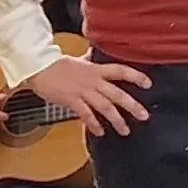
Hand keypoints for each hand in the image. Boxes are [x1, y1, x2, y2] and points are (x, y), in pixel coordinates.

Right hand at [27, 55, 153, 134]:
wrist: (39, 67)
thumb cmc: (56, 64)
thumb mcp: (77, 60)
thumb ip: (88, 60)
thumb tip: (92, 55)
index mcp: (96, 70)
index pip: (121, 71)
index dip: (136, 77)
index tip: (148, 84)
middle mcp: (93, 81)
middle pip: (117, 94)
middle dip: (132, 106)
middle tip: (144, 116)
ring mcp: (83, 91)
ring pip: (105, 107)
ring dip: (116, 120)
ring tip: (125, 130)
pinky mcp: (72, 100)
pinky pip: (86, 115)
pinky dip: (94, 124)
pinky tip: (100, 132)